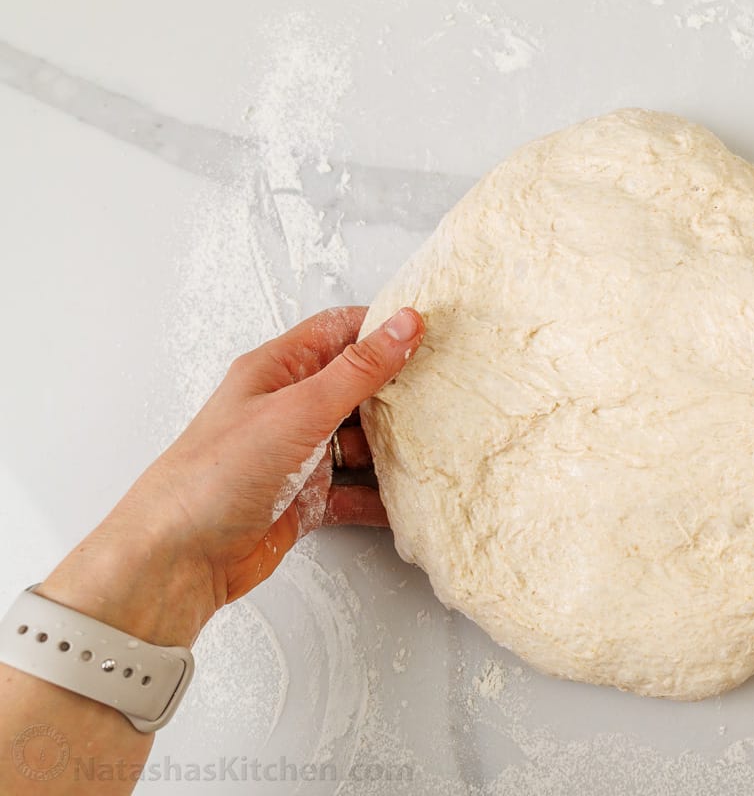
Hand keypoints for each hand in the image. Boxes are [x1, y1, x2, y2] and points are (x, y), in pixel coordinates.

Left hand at [40, 306, 423, 643]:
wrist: (178, 560)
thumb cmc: (216, 475)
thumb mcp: (297, 410)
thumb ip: (357, 370)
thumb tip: (404, 324)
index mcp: (277, 370)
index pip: (339, 331)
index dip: (384, 327)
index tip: (432, 333)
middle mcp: (288, 408)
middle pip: (356, 387)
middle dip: (398, 392)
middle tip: (446, 393)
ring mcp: (297, 455)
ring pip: (361, 442)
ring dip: (394, 448)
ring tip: (435, 447)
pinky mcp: (305, 500)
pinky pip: (354, 492)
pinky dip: (380, 496)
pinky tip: (407, 500)